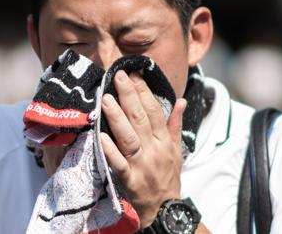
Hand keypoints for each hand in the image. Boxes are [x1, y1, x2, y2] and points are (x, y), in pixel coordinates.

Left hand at [100, 70, 186, 228]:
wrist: (165, 208)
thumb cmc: (168, 175)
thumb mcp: (176, 149)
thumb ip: (175, 123)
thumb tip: (180, 100)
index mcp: (164, 141)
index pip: (154, 111)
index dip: (144, 91)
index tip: (134, 74)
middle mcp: (154, 150)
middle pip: (140, 119)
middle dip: (129, 95)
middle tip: (118, 76)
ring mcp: (141, 165)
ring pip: (129, 137)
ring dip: (117, 117)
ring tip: (106, 99)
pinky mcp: (129, 180)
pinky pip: (119, 163)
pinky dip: (111, 150)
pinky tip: (101, 136)